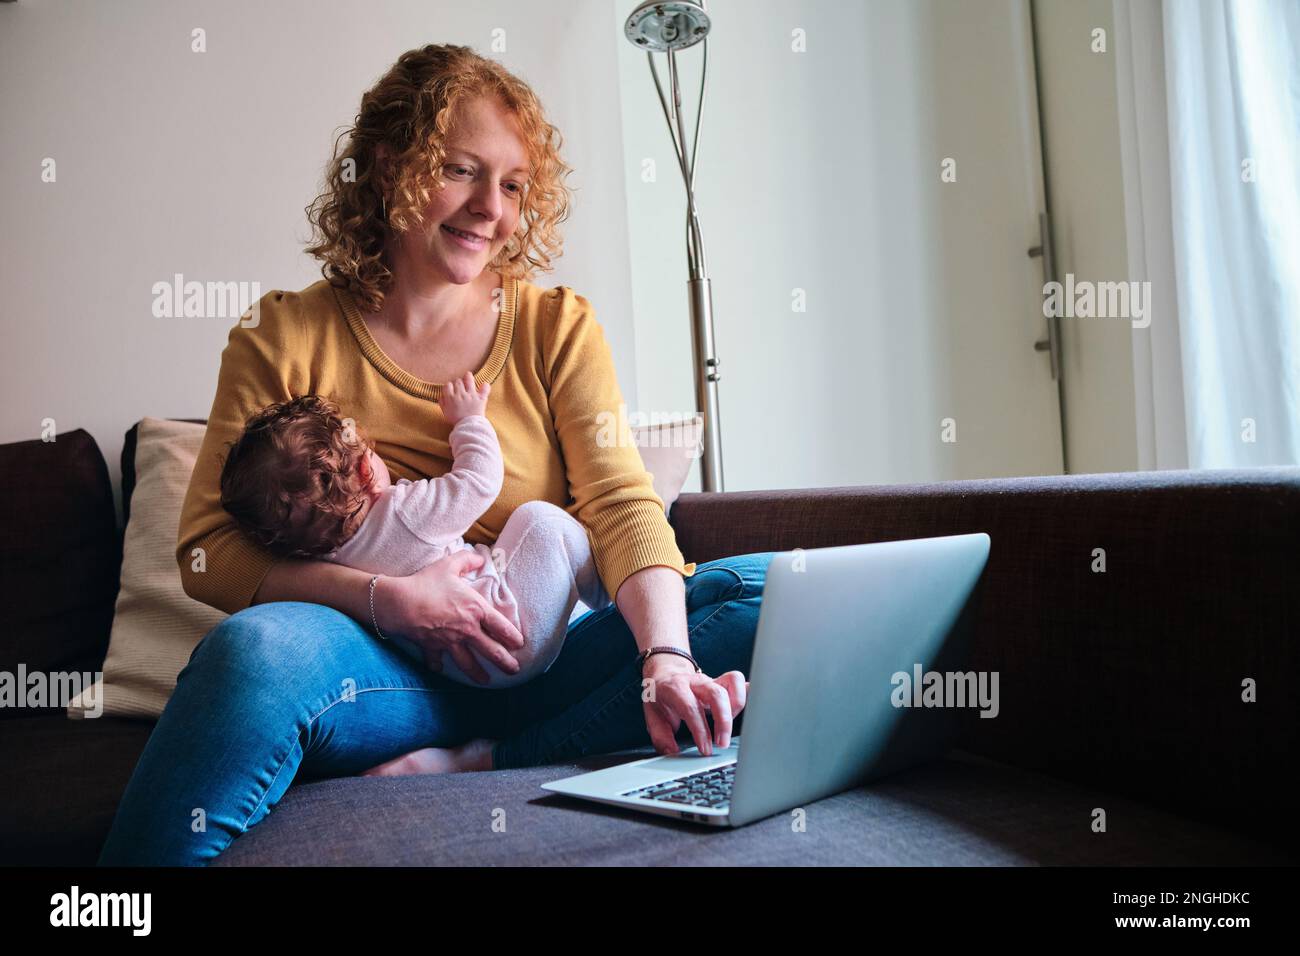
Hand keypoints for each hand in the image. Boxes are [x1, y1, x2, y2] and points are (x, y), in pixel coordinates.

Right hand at [371, 549, 523, 684]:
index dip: (513, 637)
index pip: (501, 627)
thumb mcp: (450, 565)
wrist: (400, 602)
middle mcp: (467, 630)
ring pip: (468, 663)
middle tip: (514, 670)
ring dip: (478, 673)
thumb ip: (468, 559)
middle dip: (505, 662)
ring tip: (486, 681)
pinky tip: (440, 670)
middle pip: (491, 651)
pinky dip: (437, 666)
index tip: (520, 644)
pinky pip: (436, 661)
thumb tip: (480, 557)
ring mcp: (450, 642)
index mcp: (476, 610)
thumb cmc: (427, 583)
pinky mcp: (432, 648)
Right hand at [439, 371, 489, 424]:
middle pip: (458, 382)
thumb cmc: (456, 420)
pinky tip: (484, 385)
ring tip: (468, 375)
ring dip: (468, 377)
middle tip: (459, 385)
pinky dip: (485, 386)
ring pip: (469, 380)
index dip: (449, 386)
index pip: (448, 385)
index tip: (451, 388)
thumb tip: (442, 395)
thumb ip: (442, 402)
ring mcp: (471, 395)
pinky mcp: (481, 398)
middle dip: (458, 382)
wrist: (468, 427)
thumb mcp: (445, 412)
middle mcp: (461, 394)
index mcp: (451, 397)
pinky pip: (484, 389)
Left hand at [639, 653, 748, 756]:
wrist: (665, 673)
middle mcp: (696, 681)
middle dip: (723, 722)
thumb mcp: (652, 716)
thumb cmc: (661, 696)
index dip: (700, 731)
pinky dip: (748, 694)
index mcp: (675, 688)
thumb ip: (661, 736)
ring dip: (736, 708)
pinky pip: (740, 681)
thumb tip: (673, 753)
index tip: (705, 750)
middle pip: (717, 694)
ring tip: (728, 727)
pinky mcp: (723, 682)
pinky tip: (752, 708)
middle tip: (722, 744)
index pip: (691, 708)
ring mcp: (712, 679)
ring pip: (733, 682)